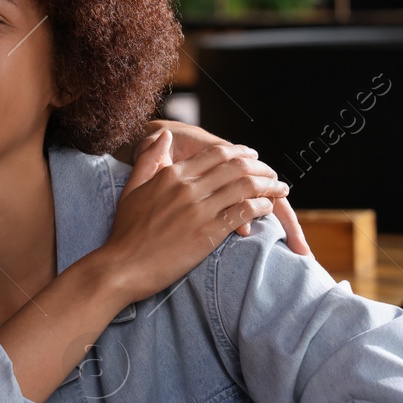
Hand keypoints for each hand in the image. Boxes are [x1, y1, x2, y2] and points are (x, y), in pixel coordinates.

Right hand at [122, 120, 310, 255]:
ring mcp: (198, 210)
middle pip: (236, 167)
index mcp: (172, 175)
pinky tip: (267, 208)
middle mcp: (187, 188)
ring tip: (280, 189)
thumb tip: (163, 135)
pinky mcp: (207, 233)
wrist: (122, 267)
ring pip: (244, 187)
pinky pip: (243, 212)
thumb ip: (148, 159)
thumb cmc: (125, 232)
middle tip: (273, 173)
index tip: (253, 156)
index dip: (241, 153)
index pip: (216, 154)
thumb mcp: (132, 189)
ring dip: (268, 185)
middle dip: (261, 167)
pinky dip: (260, 207)